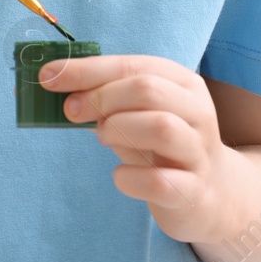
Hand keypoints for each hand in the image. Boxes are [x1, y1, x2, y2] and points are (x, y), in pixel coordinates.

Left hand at [38, 54, 237, 244]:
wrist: (212, 195)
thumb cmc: (163, 146)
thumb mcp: (139, 114)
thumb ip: (106, 98)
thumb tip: (54, 83)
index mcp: (183, 84)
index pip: (133, 66)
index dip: (87, 70)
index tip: (48, 77)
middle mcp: (198, 113)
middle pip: (148, 90)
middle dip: (100, 98)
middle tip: (72, 112)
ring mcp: (199, 153)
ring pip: (161, 127)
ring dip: (118, 129)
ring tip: (103, 138)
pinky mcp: (194, 192)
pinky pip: (159, 181)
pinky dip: (129, 177)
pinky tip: (120, 176)